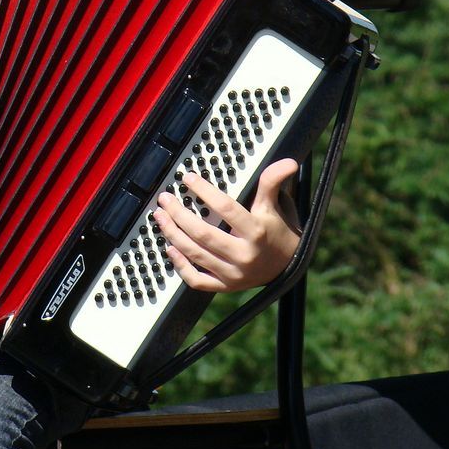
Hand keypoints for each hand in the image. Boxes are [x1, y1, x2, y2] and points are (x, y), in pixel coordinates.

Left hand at [152, 158, 300, 292]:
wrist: (287, 266)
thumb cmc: (277, 231)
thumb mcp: (275, 205)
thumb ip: (273, 182)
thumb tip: (288, 162)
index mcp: (256, 232)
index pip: (226, 208)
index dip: (204, 191)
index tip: (188, 178)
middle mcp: (244, 255)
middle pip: (203, 233)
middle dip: (178, 215)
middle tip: (164, 199)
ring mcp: (233, 273)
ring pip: (195, 254)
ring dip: (173, 234)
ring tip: (160, 217)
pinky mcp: (225, 286)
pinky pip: (197, 280)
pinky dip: (180, 265)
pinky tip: (170, 248)